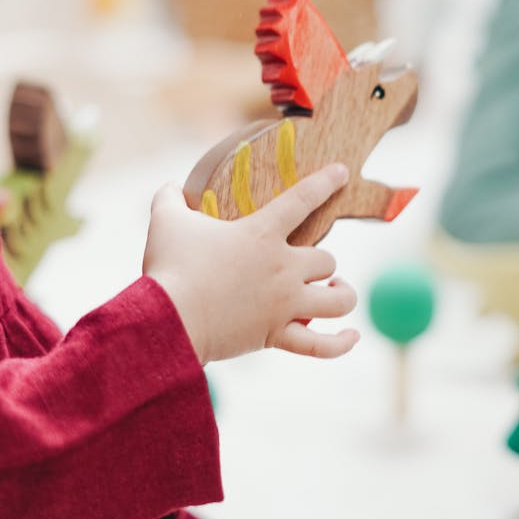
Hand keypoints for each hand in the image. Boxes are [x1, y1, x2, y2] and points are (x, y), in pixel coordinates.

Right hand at [143, 163, 358, 364]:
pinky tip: (352, 336)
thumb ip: (170, 198)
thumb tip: (170, 186)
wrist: (167, 321)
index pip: (303, 200)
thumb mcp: (166, 221)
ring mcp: (284, 304)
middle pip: (327, 260)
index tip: (342, 172)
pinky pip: (321, 346)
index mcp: (262, 234)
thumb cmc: (169, 267)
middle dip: (321, 262)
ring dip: (342, 294)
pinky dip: (340, 344)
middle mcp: (283, 268)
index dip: (326, 183)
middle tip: (304, 265)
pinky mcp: (276, 336)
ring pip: (338, 300)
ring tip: (334, 289)